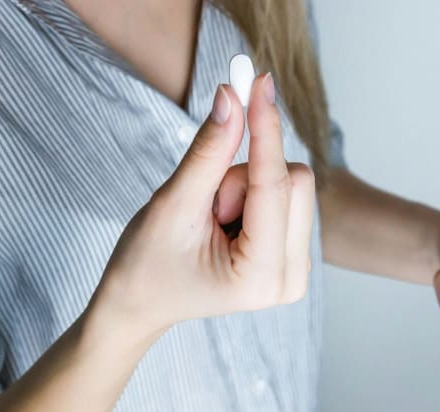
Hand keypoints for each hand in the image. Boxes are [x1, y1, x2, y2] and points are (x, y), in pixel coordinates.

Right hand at [92, 73, 314, 334]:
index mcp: (261, 277)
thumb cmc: (147, 264)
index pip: (274, 184)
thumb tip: (232, 96)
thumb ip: (208, 151)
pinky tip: (227, 223)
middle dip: (245, 176)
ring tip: (212, 219)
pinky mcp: (294, 254)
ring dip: (246, 187)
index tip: (259, 81)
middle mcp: (291, 279)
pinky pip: (287, 196)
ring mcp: (297, 269)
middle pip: (295, 180)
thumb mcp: (173, 204)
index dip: (265, 128)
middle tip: (207, 204)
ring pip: (292, 185)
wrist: (141, 303)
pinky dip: (254, 195)